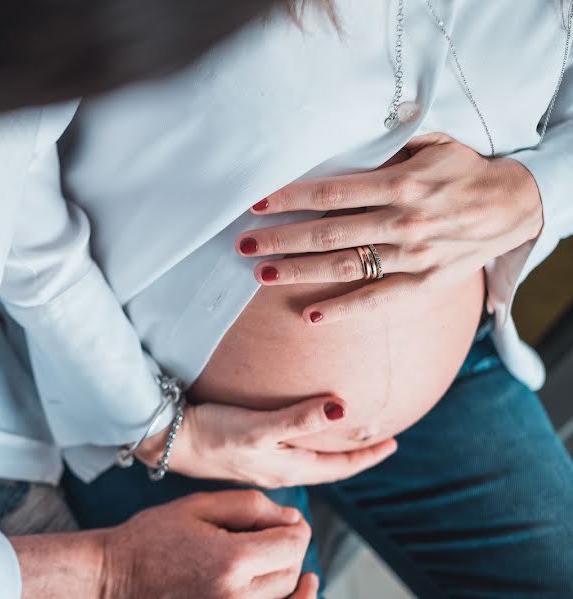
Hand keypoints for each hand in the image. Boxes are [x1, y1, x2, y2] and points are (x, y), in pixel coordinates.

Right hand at [102, 490, 315, 598]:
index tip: (288, 520)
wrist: (114, 577)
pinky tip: (287, 590)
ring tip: (285, 562)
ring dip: (287, 577)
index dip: (296, 528)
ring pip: (284, 598)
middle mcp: (237, 596)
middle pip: (291, 573)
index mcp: (232, 561)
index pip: (292, 545)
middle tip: (277, 534)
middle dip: (292, 550)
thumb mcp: (197, 506)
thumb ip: (249, 506)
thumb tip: (292, 518)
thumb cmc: (150, 537)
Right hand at [137, 396, 396, 487]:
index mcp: (289, 468)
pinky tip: (297, 429)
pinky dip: (306, 441)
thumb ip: (300, 419)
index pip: (341, 467)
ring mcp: (262, 464)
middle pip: (328, 466)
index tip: (393, 444)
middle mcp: (279, 470)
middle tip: (377, 437)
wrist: (171, 440)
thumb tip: (343, 407)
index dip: (367, 456)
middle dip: (353, 454)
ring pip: (309, 459)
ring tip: (344, 433)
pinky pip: (288, 451)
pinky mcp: (245, 453)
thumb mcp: (261, 428)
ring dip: (330, 448)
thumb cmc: (214, 433)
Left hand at [237, 133, 542, 323]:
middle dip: (280, 238)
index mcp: (400, 184)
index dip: (290, 198)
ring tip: (261, 273)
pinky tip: (310, 316)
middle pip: (327, 231)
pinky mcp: (424, 283)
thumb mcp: (432, 144)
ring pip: (343, 266)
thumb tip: (345, 133)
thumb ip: (388, 144)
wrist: (515, 206)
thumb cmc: (463, 171)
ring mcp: (413, 256)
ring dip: (298, 271)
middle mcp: (403, 221)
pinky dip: (343, 310)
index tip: (256, 204)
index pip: (331, 191)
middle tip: (242, 243)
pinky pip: (377, 300)